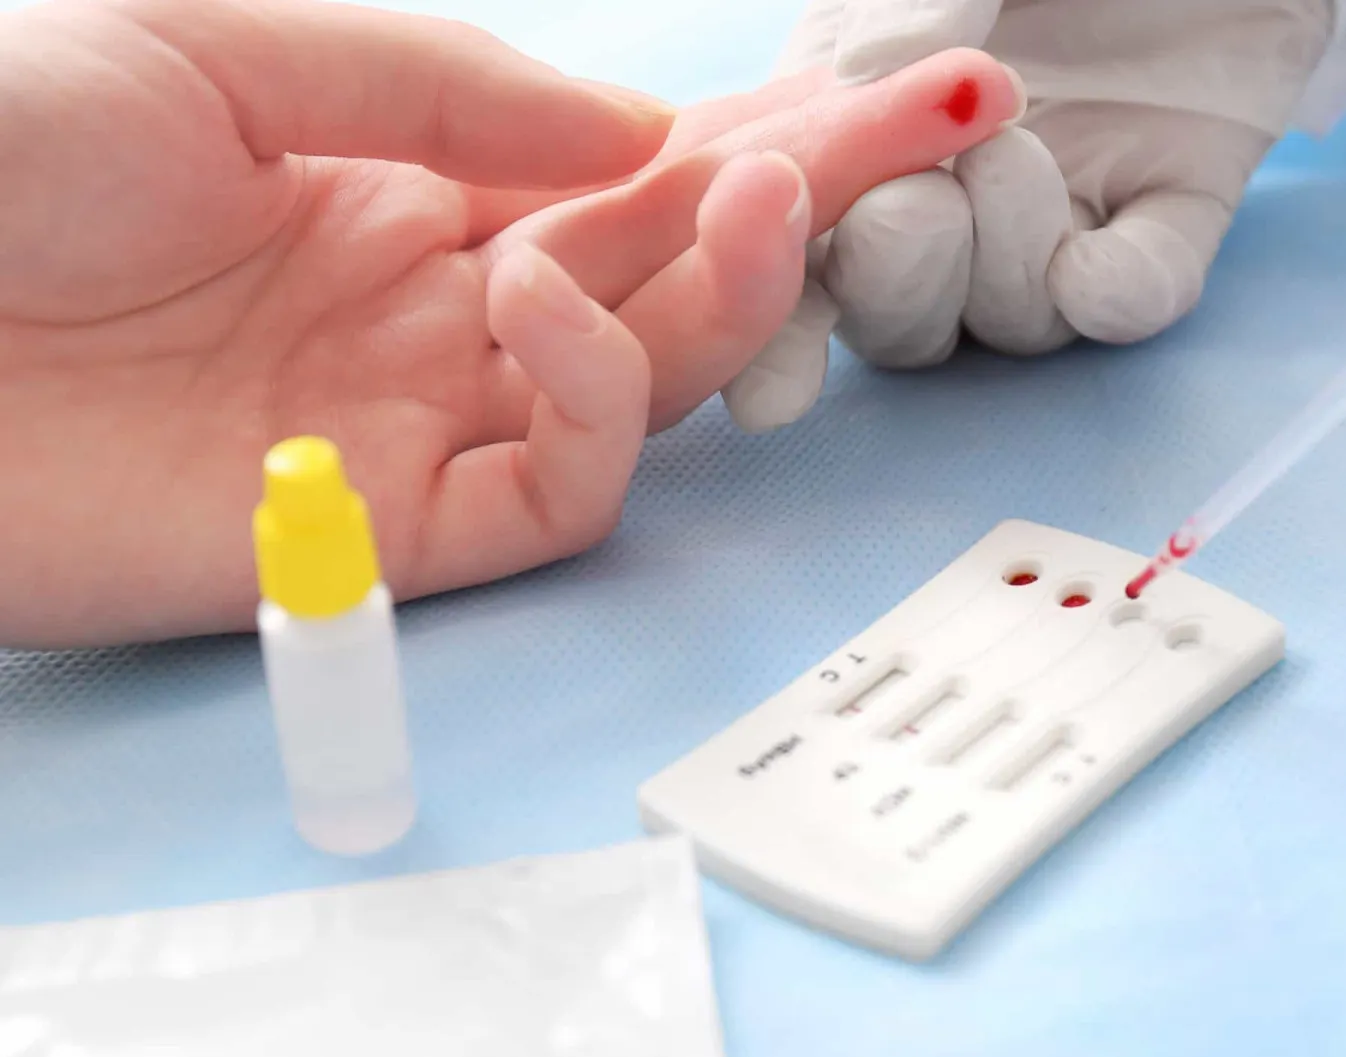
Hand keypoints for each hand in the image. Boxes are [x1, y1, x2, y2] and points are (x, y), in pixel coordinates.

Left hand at [0, 0, 1019, 647]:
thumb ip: (447, 92)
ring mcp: (426, 420)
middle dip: (822, 190)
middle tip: (938, 117)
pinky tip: (548, 299)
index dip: (788, 124)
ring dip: (736, 287)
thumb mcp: (223, 50)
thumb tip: (643, 137)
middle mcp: (450, 308)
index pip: (645, 166)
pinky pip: (556, 487)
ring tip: (764, 191)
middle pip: (685, 267)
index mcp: (420, 188)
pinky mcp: (388, 534)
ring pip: (654, 383)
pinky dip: (591, 398)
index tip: (921, 84)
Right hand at [718, 0, 1336, 433]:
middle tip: (912, 203)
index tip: (768, 386)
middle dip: (892, 281)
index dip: (781, 317)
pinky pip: (1137, 296)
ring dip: (1002, 253)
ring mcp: (1071, 198)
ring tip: (1015, 146)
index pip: (805, 239)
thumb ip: (900, 14)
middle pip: (899, 314)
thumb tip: (847, 94)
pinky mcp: (1176, 206)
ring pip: (1010, 317)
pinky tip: (1106, 258)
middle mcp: (963, 178)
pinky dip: (1117, 293)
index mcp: (871, 110)